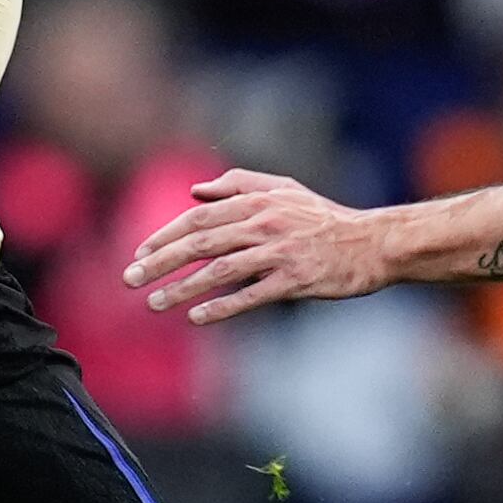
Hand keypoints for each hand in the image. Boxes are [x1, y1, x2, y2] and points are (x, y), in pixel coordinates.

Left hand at [123, 170, 392, 323]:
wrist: (373, 244)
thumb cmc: (324, 218)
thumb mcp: (284, 189)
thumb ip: (240, 185)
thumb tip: (196, 190)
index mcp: (258, 202)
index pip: (199, 217)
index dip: (165, 235)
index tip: (138, 253)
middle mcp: (264, 224)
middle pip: (201, 242)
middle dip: (160, 262)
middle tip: (130, 280)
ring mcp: (280, 253)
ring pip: (220, 271)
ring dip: (182, 288)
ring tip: (155, 304)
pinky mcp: (295, 280)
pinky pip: (251, 295)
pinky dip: (221, 306)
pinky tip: (196, 317)